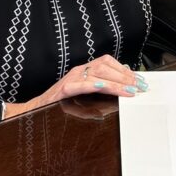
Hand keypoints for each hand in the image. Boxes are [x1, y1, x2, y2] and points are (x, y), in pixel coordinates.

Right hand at [25, 55, 146, 113]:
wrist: (35, 112)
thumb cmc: (60, 105)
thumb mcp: (83, 95)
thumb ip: (99, 88)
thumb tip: (121, 85)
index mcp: (85, 71)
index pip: (109, 63)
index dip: (125, 70)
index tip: (140, 80)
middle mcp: (79, 71)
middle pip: (106, 66)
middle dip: (125, 76)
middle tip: (140, 86)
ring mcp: (71, 78)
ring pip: (97, 73)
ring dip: (115, 81)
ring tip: (129, 90)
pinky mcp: (63, 89)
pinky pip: (79, 84)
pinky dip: (92, 84)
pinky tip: (103, 86)